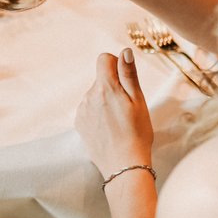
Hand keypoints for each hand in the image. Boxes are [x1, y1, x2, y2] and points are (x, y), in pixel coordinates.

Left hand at [75, 49, 153, 179]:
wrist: (124, 166)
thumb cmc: (137, 133)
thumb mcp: (138, 101)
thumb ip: (128, 74)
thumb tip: (124, 51)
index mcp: (105, 88)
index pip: (103, 59)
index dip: (116, 65)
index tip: (126, 80)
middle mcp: (88, 96)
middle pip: (100, 78)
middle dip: (114, 86)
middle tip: (127, 106)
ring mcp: (82, 110)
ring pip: (95, 94)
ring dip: (105, 100)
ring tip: (118, 120)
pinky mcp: (79, 123)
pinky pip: (89, 108)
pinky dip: (98, 113)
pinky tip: (109, 128)